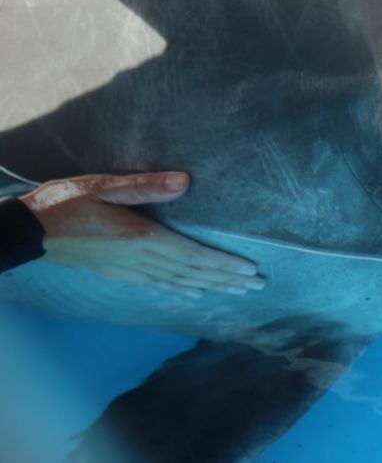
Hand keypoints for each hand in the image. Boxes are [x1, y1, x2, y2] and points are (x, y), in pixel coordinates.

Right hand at [20, 172, 263, 297]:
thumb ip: (145, 185)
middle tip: (258, 285)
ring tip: (237, 291)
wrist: (28, 229)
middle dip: (227, 279)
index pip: (192, 255)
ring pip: (178, 281)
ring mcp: (128, 270)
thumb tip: (185, 181)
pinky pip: (157, 285)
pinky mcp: (117, 273)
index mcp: (140, 238)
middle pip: (192, 272)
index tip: (250, 270)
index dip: (223, 264)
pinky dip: (180, 289)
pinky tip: (194, 293)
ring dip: (211, 286)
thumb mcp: (103, 186)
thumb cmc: (65, 202)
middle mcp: (139, 260)